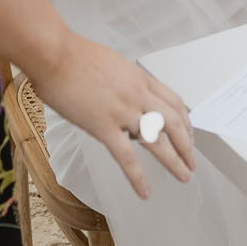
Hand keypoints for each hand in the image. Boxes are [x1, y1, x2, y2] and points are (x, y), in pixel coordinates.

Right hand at [32, 30, 195, 199]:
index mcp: (139, 78)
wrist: (54, 54)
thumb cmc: (74, 55)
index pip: (173, 102)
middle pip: (174, 123)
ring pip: (158, 141)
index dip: (185, 121)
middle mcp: (137, 94)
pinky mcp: (103, 126)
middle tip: (191, 161)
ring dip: (174, 161)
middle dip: (187, 145)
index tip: (189, 134)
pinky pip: (126, 158)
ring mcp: (122, 111)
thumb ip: (123, 82)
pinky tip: (144, 191)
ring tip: (183, 176)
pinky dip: (138, 177)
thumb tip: (123, 98)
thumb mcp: (111, 64)